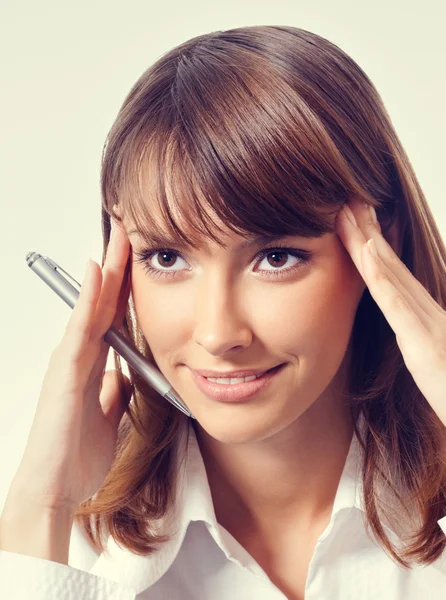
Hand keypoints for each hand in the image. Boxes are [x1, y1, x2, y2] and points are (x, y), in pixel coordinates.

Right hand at [4, 216, 132, 516]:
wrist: (54, 487)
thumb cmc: (77, 453)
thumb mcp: (108, 414)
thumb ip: (114, 389)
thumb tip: (125, 373)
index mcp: (93, 364)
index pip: (112, 313)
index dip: (124, 283)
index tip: (139, 255)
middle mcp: (80, 354)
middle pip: (102, 300)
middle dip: (116, 264)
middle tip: (128, 228)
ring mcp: (70, 359)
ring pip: (91, 305)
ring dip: (105, 270)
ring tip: (118, 235)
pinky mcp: (65, 369)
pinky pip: (81, 327)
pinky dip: (88, 298)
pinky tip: (96, 272)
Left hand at [335, 197, 445, 426]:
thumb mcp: (431, 362)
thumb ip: (415, 339)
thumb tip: (402, 326)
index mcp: (423, 318)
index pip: (391, 276)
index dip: (372, 247)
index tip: (355, 221)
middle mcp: (425, 313)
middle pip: (389, 266)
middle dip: (367, 232)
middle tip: (348, 201)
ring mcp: (426, 324)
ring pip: (390, 275)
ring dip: (368, 242)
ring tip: (351, 213)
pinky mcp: (424, 341)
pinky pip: (397, 304)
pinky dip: (382, 276)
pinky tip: (368, 252)